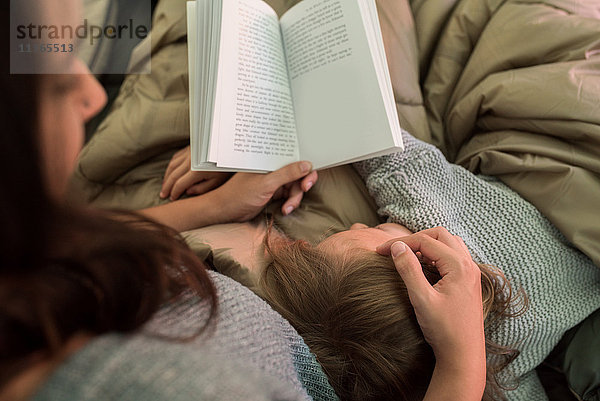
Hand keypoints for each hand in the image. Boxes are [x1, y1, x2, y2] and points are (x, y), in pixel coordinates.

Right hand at [160, 146, 231, 199]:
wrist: (229, 148)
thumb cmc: (225, 167)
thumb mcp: (217, 181)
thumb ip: (202, 189)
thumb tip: (187, 192)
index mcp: (196, 171)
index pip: (180, 184)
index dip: (174, 192)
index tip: (171, 199)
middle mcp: (190, 161)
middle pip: (173, 176)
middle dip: (166, 187)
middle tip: (163, 195)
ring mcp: (189, 153)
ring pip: (172, 166)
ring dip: (166, 177)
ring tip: (165, 186)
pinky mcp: (190, 148)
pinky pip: (176, 158)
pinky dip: (171, 166)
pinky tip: (170, 173)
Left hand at [209, 161, 317, 222]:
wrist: (226, 210)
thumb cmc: (239, 194)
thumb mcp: (266, 184)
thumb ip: (287, 174)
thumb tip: (306, 165)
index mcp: (270, 161)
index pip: (294, 160)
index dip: (305, 170)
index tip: (308, 181)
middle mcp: (273, 170)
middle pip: (297, 176)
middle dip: (300, 187)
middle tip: (301, 194)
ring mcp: (273, 182)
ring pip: (294, 188)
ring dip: (294, 199)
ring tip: (287, 208)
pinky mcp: (272, 193)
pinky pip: (288, 196)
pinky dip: (289, 203)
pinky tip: (285, 209)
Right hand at [376, 227, 485, 381]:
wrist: (464, 356)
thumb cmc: (444, 330)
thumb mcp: (421, 299)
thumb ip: (408, 270)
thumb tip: (396, 247)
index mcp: (459, 266)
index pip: (425, 241)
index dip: (400, 243)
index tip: (379, 252)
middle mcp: (468, 265)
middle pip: (439, 235)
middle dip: (414, 239)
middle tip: (394, 250)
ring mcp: (471, 273)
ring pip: (448, 243)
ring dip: (427, 245)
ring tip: (407, 256)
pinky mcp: (468, 281)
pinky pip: (452, 256)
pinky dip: (435, 255)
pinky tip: (423, 267)